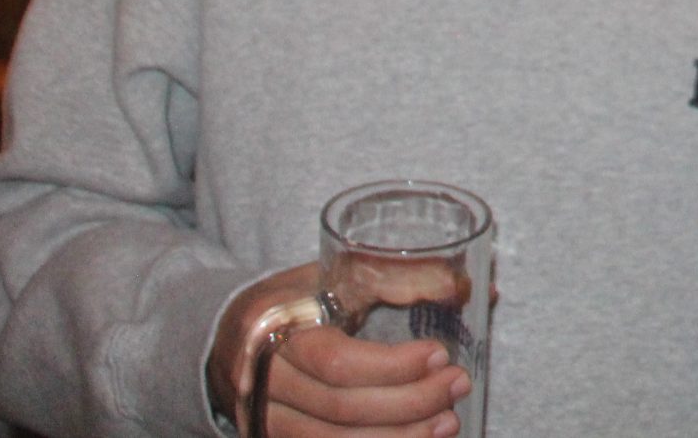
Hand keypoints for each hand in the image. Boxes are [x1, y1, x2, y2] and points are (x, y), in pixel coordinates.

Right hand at [208, 263, 470, 437]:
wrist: (227, 334)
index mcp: (276, 328)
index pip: (338, 362)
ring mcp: (264, 418)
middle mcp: (262, 380)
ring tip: (447, 422)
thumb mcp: (331, 274)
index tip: (440, 355)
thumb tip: (471, 286)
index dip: (394, 367)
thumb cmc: (293, 298)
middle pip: (342, 408)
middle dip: (410, 403)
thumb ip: (394, 277)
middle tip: (457, 385)